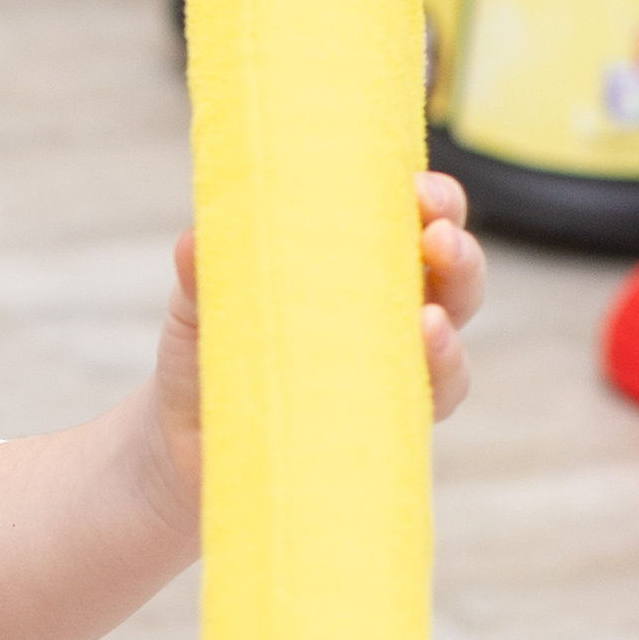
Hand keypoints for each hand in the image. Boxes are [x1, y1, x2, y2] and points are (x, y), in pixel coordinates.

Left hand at [148, 170, 484, 532]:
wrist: (177, 451)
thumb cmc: (204, 358)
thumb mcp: (197, 307)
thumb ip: (200, 272)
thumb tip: (198, 238)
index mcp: (360, 274)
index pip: (417, 228)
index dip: (436, 204)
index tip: (422, 188)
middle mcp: (388, 328)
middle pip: (453, 286)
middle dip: (460, 256)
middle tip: (437, 235)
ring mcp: (387, 386)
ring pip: (448, 358)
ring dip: (450, 333)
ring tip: (431, 318)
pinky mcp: (375, 439)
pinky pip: (418, 419)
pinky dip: (427, 393)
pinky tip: (415, 374)